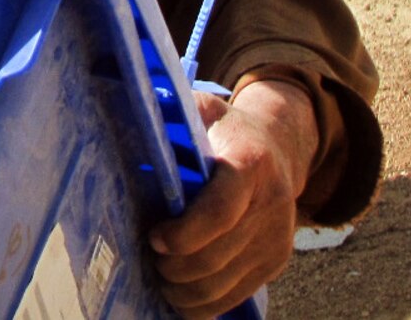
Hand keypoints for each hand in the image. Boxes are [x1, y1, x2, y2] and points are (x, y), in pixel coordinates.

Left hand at [148, 77, 317, 317]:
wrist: (278, 148)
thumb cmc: (224, 129)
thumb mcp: (204, 109)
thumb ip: (174, 112)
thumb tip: (133, 110)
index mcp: (249, 162)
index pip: (220, 211)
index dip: (183, 233)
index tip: (154, 237)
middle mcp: (271, 204)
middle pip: (215, 257)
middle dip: (173, 266)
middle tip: (148, 258)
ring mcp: (276, 238)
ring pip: (221, 285)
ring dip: (183, 290)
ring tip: (159, 276)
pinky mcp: (275, 262)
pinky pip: (234, 298)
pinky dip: (202, 305)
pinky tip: (179, 293)